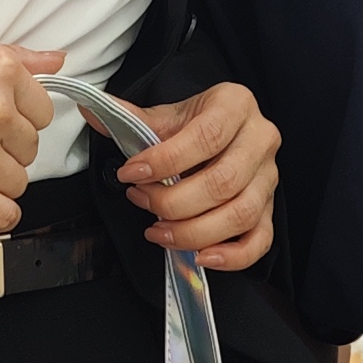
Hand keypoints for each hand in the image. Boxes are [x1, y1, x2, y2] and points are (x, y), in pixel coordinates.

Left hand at [109, 82, 281, 268]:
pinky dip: (232, 255)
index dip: (165, 161)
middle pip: (223, 182)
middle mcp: (260, 140)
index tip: (131, 174)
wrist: (224, 128)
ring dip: (194, 231)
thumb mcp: (167, 114)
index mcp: (236, 105)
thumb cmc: (196, 122)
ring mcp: (269, 177)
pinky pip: (260, 240)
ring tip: (159, 232)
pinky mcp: (270, 208)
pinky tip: (201, 257)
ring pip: (241, 214)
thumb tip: (92, 111)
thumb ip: (132, 118)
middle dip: (174, 201)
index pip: (206, 137)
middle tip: (140, 201)